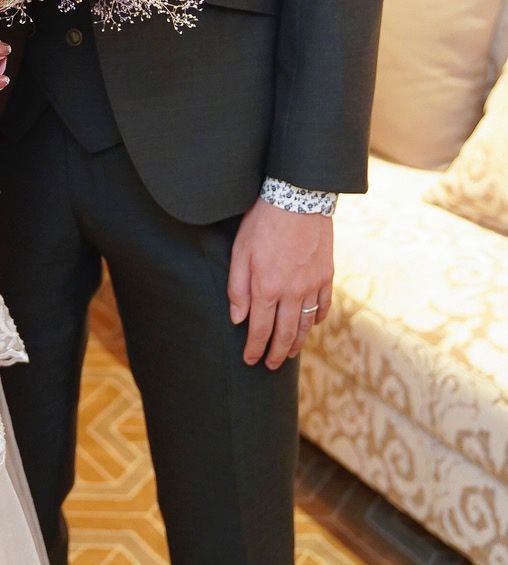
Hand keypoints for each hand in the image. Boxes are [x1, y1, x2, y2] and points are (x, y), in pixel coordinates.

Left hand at [226, 198, 333, 368]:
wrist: (298, 198)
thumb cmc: (262, 222)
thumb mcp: (240, 251)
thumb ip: (237, 287)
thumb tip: (237, 319)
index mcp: (266, 288)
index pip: (259, 329)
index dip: (254, 348)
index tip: (250, 360)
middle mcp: (291, 293)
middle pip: (285, 333)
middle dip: (276, 353)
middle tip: (270, 365)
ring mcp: (312, 285)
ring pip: (306, 324)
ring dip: (297, 342)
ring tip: (289, 354)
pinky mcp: (326, 275)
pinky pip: (323, 305)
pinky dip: (317, 319)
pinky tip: (312, 325)